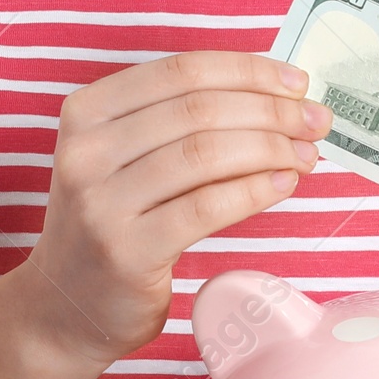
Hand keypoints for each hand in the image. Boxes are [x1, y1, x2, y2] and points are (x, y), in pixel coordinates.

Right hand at [15, 51, 333, 366]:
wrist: (65, 308)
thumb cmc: (113, 222)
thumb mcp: (123, 158)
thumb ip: (179, 123)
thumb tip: (275, 95)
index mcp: (87, 110)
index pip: (182, 71)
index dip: (248, 71)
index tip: (296, 83)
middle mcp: (87, 150)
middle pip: (199, 109)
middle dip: (271, 110)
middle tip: (314, 121)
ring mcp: (102, 202)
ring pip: (206, 153)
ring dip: (270, 149)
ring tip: (306, 154)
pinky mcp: (127, 250)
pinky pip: (206, 207)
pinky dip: (255, 190)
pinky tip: (284, 185)